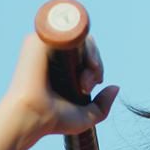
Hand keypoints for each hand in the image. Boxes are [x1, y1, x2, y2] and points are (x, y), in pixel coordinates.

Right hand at [1, 30, 119, 146]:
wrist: (33, 117)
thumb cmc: (54, 121)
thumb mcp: (85, 116)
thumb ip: (102, 104)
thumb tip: (116, 87)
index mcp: (63, 68)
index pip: (87, 54)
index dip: (97, 67)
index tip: (95, 84)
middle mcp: (54, 55)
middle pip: (86, 44)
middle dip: (96, 63)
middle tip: (87, 85)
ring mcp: (45, 46)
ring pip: (78, 36)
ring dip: (90, 54)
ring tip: (84, 81)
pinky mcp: (37, 40)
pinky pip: (63, 28)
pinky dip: (77, 39)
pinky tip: (83, 60)